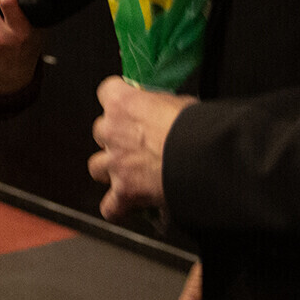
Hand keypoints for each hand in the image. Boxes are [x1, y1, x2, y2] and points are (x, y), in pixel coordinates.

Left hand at [87, 75, 194, 220]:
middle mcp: (112, 131)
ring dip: (110, 170)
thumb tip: (165, 111)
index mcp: (123, 103)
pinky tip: (125, 208)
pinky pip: (110, 206)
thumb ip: (162, 106)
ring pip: (96, 167)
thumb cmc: (195, 125)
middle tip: (137, 143)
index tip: (129, 105)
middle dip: (115, 138)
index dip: (118, 100)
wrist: (203, 154)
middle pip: (100, 131)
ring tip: (129, 173)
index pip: (107, 91)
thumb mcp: (180, 102)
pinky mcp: (125, 190)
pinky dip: (116, 209)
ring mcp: (115, 162)